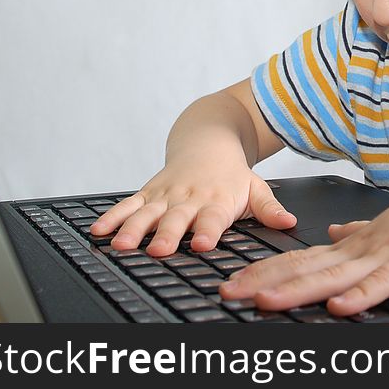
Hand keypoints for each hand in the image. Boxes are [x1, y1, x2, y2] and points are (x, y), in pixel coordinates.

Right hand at [89, 160, 295, 256]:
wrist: (208, 138)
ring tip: (123, 245)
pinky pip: (128, 205)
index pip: (213, 218)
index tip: (204, 244)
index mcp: (217, 200)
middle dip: (168, 235)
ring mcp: (166, 196)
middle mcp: (189, 199)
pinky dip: (113, 217)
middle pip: (177, 220)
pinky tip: (98, 231)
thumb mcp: (255, 187)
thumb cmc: (232, 173)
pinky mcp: (148, 193)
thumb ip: (269, 209)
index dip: (208, 231)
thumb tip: (289, 222)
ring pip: (147, 214)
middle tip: (161, 250)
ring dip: (134, 230)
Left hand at [218, 176, 388, 315]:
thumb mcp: (381, 228)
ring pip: (333, 277)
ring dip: (297, 290)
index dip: (265, 270)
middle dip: (264, 281)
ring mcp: (383, 257)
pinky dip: (360, 296)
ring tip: (265, 301)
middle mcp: (358, 251)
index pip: (299, 259)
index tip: (234, 278)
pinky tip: (339, 308)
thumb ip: (354, 231)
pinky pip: (383, 284)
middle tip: (228, 292)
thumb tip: (333, 231)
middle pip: (304, 269)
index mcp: (351, 246)